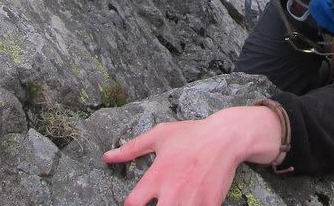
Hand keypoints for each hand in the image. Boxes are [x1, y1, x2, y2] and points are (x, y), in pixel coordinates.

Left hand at [103, 106, 281, 205]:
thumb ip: (132, 148)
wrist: (226, 137)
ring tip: (176, 201)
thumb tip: (107, 156)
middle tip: (160, 202)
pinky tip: (192, 202)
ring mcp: (191, 200)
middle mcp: (171, 191)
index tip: (139, 202)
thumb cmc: (192, 134)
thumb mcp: (160, 135)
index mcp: (156, 176)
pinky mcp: (209, 204)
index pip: (132, 204)